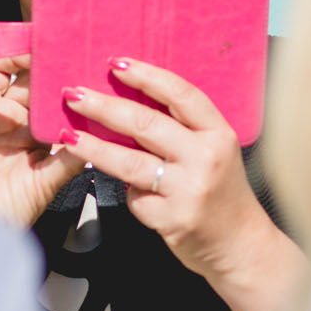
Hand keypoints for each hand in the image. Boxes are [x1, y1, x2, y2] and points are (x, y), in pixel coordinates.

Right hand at [0, 42, 83, 227]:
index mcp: (30, 133)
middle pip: (19, 78)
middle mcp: (6, 121)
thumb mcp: (50, 180)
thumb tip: (99, 127)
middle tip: (52, 40)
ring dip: (7, 54)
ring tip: (26, 44)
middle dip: (35, 59)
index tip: (73, 52)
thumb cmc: (11, 212)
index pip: (44, 94)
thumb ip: (72, 154)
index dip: (55, 74)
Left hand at [57, 57, 283, 283]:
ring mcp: (188, 190)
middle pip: (146, 124)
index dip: (146, 76)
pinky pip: (135, 198)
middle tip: (74, 95)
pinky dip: (128, 194)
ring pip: (129, 162)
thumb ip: (184, 129)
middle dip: (104, 107)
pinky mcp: (171, 219)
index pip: (180, 94)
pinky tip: (131, 193)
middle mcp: (205, 158)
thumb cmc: (222, 193)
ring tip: (69, 136)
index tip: (115, 64)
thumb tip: (132, 100)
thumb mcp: (215, 151)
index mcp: (218, 133)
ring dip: (94, 147)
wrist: (242, 247)